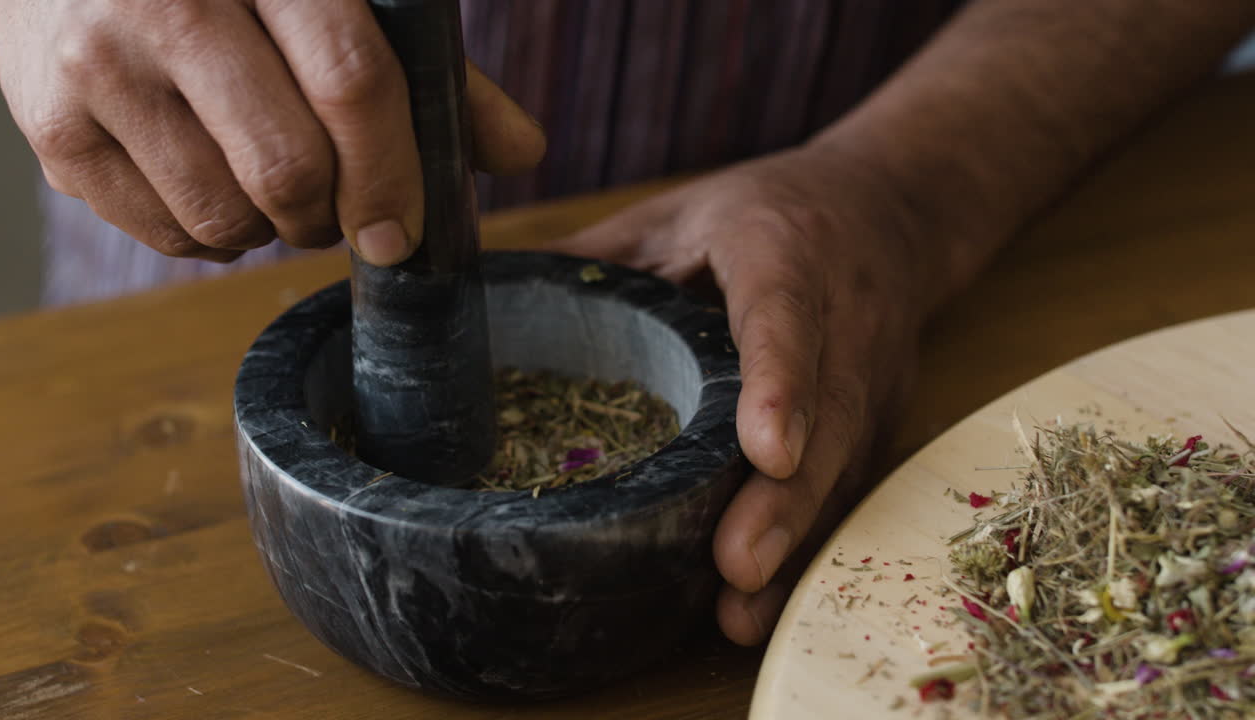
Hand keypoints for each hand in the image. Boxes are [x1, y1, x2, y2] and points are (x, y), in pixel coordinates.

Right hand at [0, 0, 543, 264]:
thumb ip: (428, 66)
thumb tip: (524, 153)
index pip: (353, 83)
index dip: (394, 175)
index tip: (404, 231)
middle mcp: (167, 4)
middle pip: (289, 170)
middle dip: (334, 215)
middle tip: (340, 207)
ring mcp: (97, 69)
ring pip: (227, 218)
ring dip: (273, 229)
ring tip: (271, 184)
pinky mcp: (54, 132)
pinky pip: (169, 237)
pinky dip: (213, 235)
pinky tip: (212, 181)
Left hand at [552, 143, 932, 644]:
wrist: (892, 207)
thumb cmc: (772, 212)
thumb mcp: (683, 211)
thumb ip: (602, 253)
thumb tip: (487, 293)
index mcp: (785, 252)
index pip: (786, 318)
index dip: (780, 385)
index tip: (764, 452)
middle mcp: (844, 320)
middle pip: (829, 417)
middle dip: (785, 500)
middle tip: (737, 565)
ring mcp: (872, 377)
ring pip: (844, 466)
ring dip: (797, 541)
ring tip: (741, 609)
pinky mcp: (880, 419)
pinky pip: (847, 488)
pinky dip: (807, 545)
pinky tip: (761, 602)